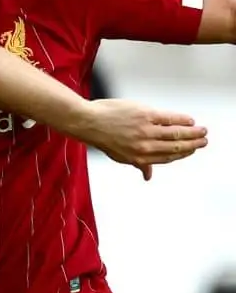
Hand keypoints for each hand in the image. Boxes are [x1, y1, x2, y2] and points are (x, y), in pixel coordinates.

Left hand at [72, 99, 207, 179]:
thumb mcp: (119, 155)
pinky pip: (169, 119)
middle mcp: (144, 147)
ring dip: (192, 133)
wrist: (89, 122)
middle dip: (192, 145)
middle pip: (175, 148)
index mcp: (138, 158)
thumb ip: (138, 163)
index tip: (191, 151)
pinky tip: (189, 120)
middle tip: (203, 141)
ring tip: (202, 131)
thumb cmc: (103, 137)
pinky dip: (182, 120)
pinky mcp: (145, 115)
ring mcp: (145, 131)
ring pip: (176, 134)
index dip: (181, 156)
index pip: (167, 159)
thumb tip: (148, 177)